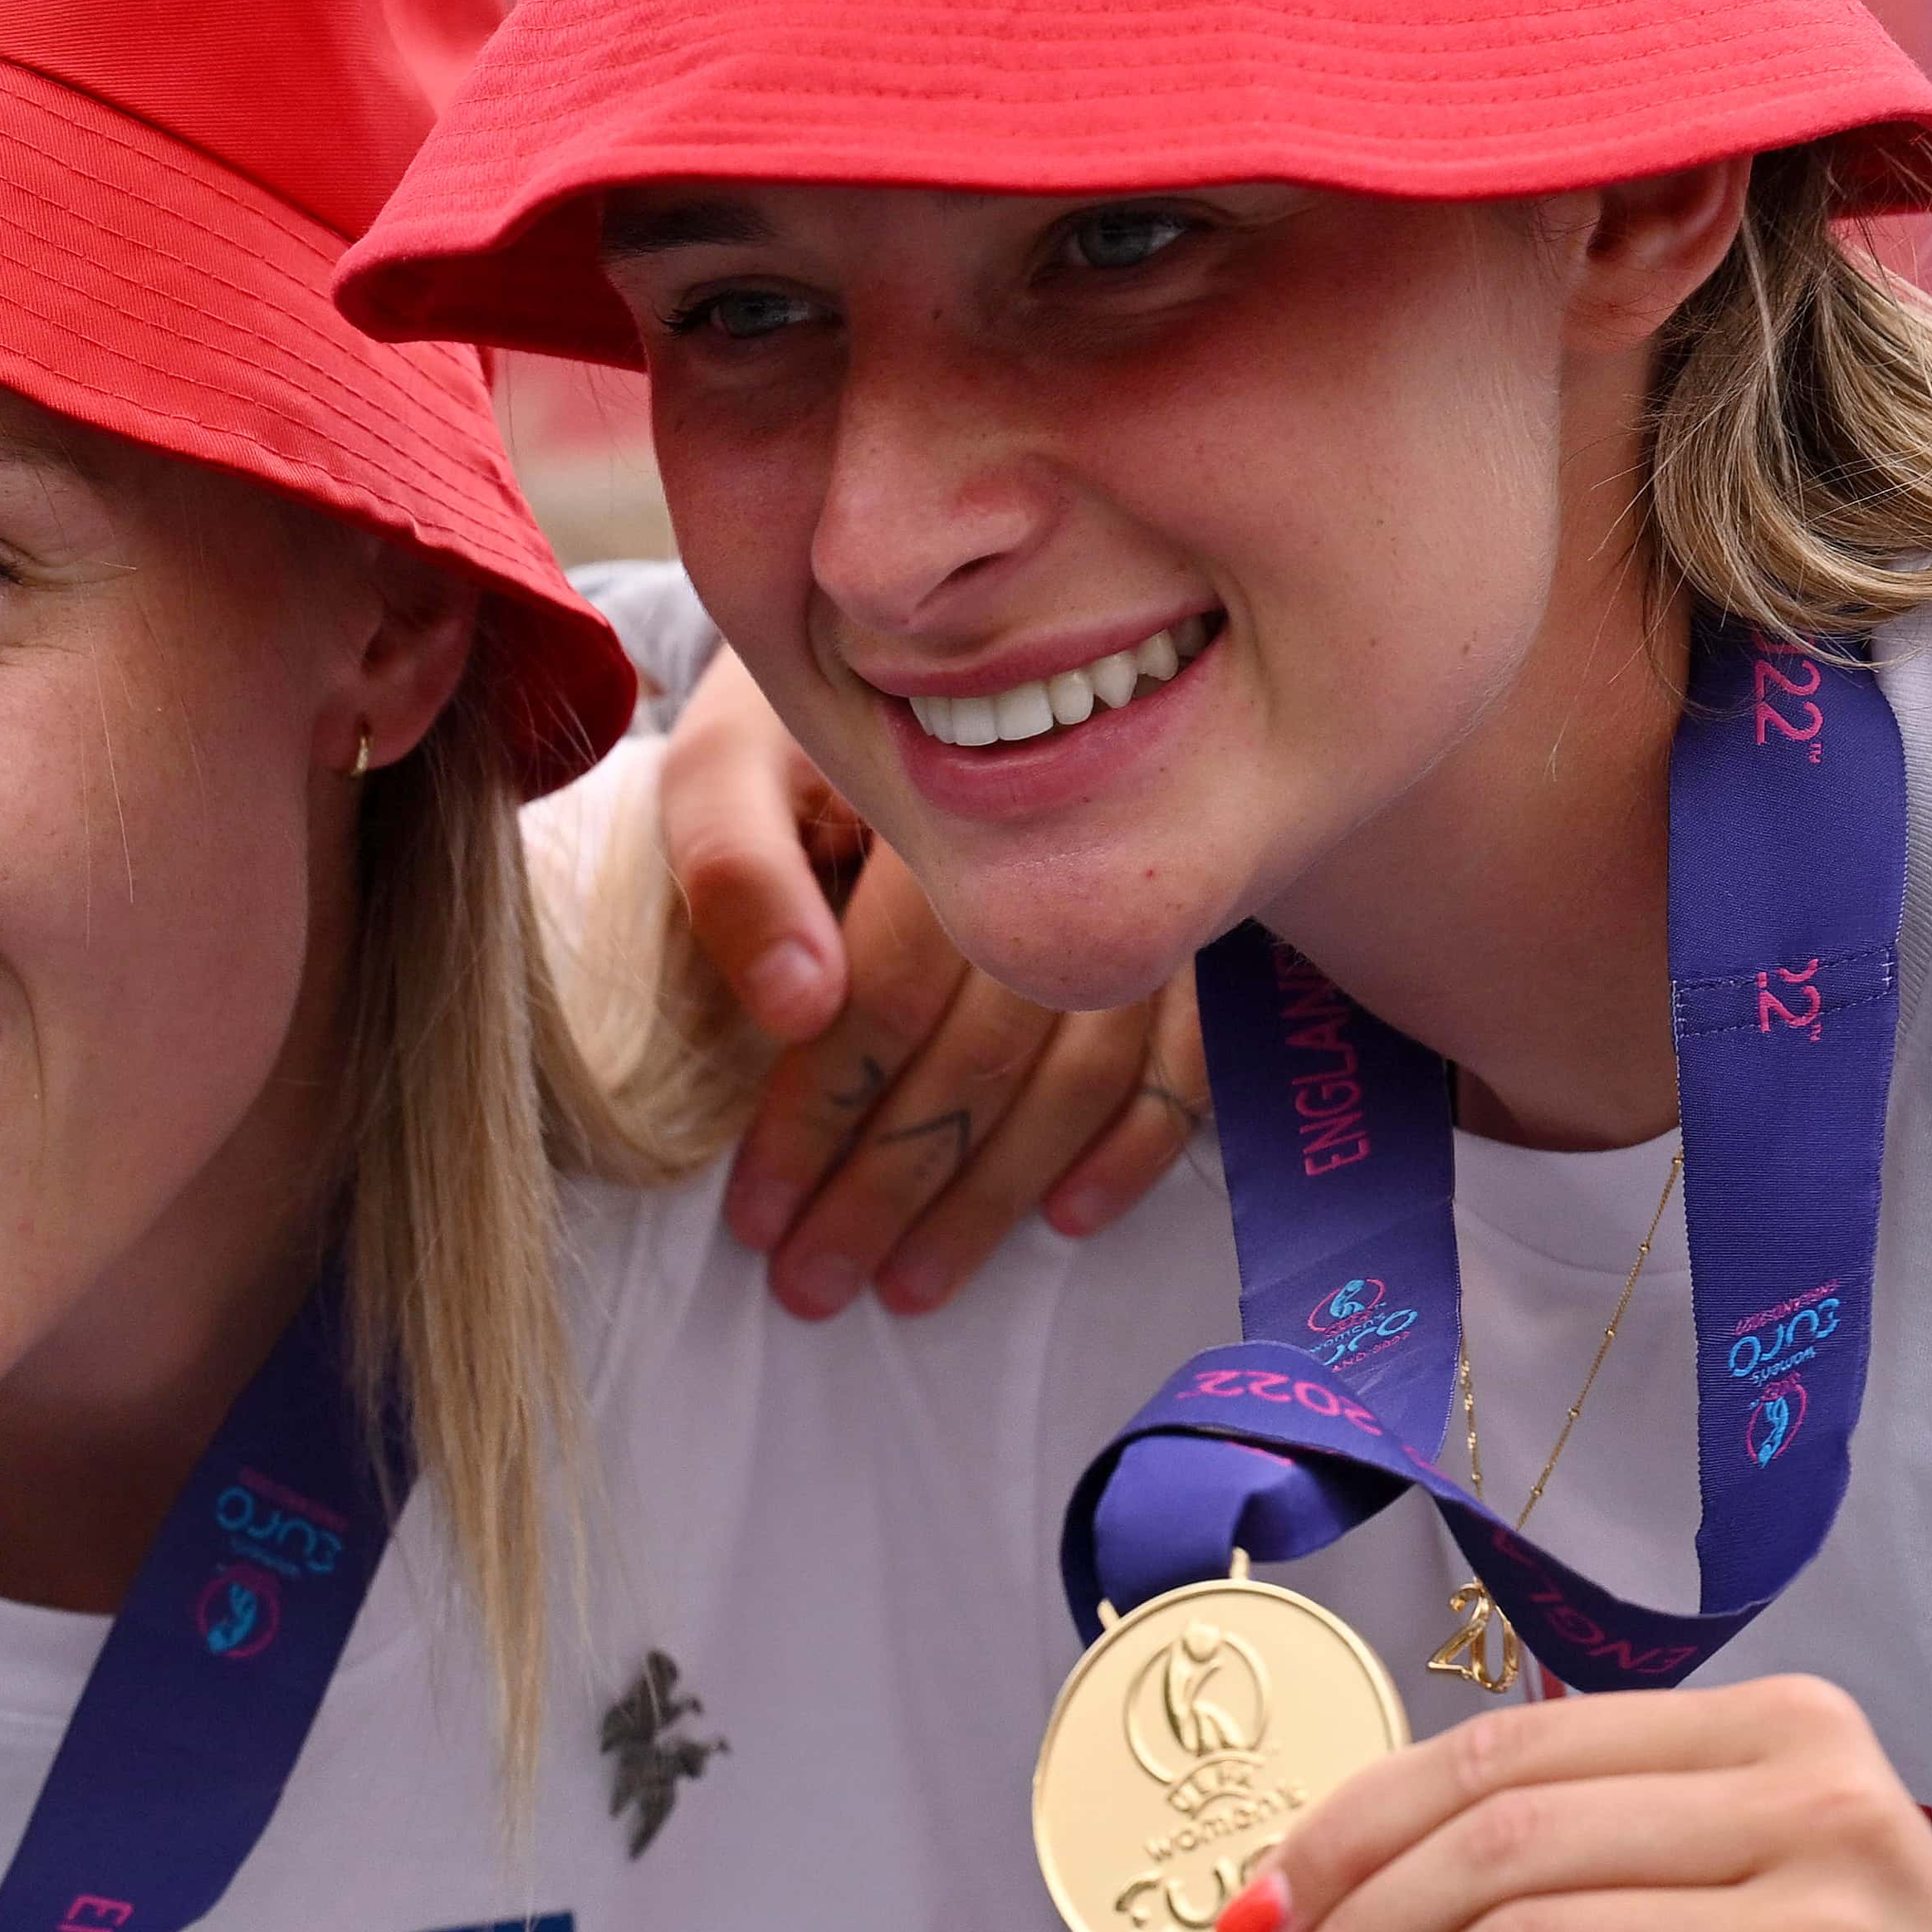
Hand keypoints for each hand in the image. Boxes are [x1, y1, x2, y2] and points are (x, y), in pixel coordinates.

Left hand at [653, 645, 1207, 1316]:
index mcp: (942, 798)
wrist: (925, 644)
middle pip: (983, 1051)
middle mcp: (1064, 842)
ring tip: (915, 1284)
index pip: (889, 992)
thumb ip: (736, 872)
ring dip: (998, 1192)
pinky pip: (1190, 1050)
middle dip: (895, 1187)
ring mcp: (1146, 883)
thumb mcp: (730, 766)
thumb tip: (798, 1006)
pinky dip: (1137, 1142)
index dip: (820, 1118)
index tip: (760, 1218)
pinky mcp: (1201, 917)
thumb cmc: (808, 721)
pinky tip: (1070, 1217)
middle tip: (821, 1287)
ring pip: (1082, 1071)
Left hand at [1214, 1674, 1931, 1931]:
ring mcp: (1819, 1925)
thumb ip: (1595, 1854)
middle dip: (1340, 1924)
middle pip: (1488, 1834)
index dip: (1348, 1825)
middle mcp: (1814, 1802)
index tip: (1253, 1908)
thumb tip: (1343, 1880)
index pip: (1502, 1749)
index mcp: (1787, 1730)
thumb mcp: (1755, 1898)